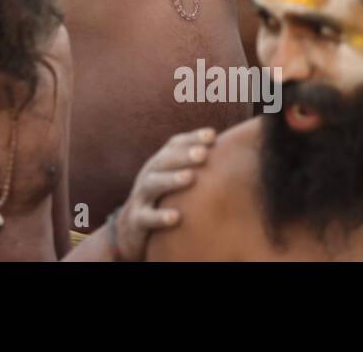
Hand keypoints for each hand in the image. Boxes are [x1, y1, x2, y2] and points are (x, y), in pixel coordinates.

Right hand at [112, 127, 215, 260]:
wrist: (130, 227)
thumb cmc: (164, 200)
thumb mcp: (176, 181)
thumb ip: (197, 168)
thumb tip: (232, 153)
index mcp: (160, 164)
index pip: (174, 145)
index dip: (192, 138)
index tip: (212, 135)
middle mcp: (149, 175)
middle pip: (163, 161)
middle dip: (183, 156)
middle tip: (203, 153)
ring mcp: (141, 197)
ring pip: (152, 184)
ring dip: (170, 180)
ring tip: (190, 177)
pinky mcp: (136, 221)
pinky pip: (146, 218)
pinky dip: (160, 217)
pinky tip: (176, 217)